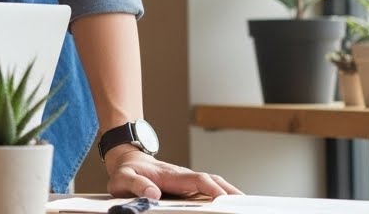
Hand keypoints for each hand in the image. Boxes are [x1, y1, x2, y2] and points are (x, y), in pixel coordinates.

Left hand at [103, 147, 240, 199]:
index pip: (198, 179)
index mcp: (172, 174)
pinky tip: (229, 205)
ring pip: (214, 184)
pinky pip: (207, 190)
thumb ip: (136, 185)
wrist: (127, 161)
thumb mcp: (123, 178)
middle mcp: (184, 176)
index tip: (224, 200)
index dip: (211, 189)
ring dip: (229, 193)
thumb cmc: (126, 172)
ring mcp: (187, 181)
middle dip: (230, 191)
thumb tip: (152, 193)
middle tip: (245, 204)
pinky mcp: (187, 187)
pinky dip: (221, 195)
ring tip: (244, 206)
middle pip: (213, 180)